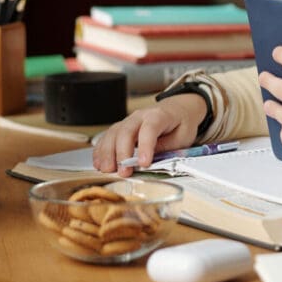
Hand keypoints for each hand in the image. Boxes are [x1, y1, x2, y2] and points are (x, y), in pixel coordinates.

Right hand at [91, 92, 205, 176]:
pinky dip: (101, 150)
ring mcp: (128, 121)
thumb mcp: (183, 137)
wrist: (177, 110)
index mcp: (159, 115)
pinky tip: (99, 163)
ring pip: (113, 133)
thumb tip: (149, 161)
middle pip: (126, 131)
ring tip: (107, 170)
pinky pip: (107, 136)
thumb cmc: (180, 124)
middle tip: (123, 171)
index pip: (149, 129)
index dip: (146, 147)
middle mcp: (140, 116)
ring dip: (108, 153)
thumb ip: (166, 148)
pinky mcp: (121, 128)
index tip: (144, 164)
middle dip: (122, 153)